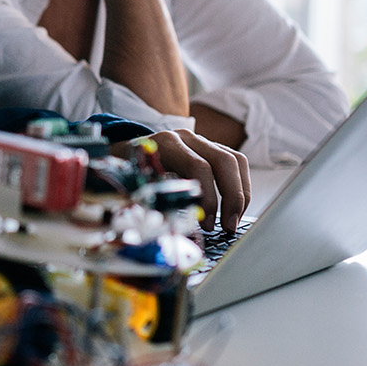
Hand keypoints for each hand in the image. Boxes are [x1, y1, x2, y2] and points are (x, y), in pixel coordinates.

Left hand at [126, 129, 250, 232]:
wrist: (125, 152)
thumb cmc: (130, 173)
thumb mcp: (136, 185)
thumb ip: (154, 200)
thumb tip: (175, 224)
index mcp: (166, 144)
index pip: (199, 167)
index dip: (208, 198)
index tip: (207, 224)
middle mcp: (187, 137)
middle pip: (224, 161)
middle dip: (232, 197)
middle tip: (228, 227)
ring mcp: (201, 140)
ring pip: (235, 161)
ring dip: (241, 194)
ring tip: (234, 221)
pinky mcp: (211, 148)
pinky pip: (236, 163)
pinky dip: (240, 186)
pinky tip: (234, 209)